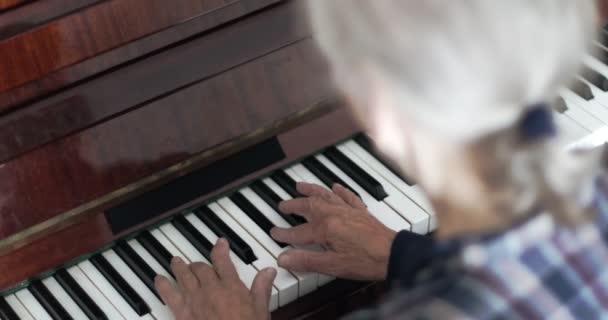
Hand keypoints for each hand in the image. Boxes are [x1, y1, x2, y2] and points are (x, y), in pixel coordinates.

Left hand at [154, 238, 276, 319]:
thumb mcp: (261, 310)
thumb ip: (262, 288)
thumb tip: (268, 271)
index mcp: (231, 287)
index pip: (223, 261)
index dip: (220, 249)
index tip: (220, 243)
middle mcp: (211, 289)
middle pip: (201, 268)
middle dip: (199, 264)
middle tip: (198, 263)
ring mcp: (195, 300)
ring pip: (184, 276)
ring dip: (179, 267)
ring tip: (175, 261)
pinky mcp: (183, 314)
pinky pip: (170, 295)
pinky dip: (163, 286)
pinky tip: (159, 280)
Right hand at [271, 182, 396, 280]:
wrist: (393, 254)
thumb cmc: (366, 261)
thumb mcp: (333, 266)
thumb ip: (307, 261)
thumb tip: (285, 258)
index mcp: (326, 228)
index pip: (299, 231)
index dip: (284, 233)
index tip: (274, 232)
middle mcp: (335, 214)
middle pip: (309, 206)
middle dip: (294, 205)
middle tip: (282, 204)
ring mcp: (348, 210)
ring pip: (325, 195)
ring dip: (311, 190)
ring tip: (300, 185)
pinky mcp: (361, 211)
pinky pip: (347, 196)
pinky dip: (340, 190)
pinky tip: (335, 186)